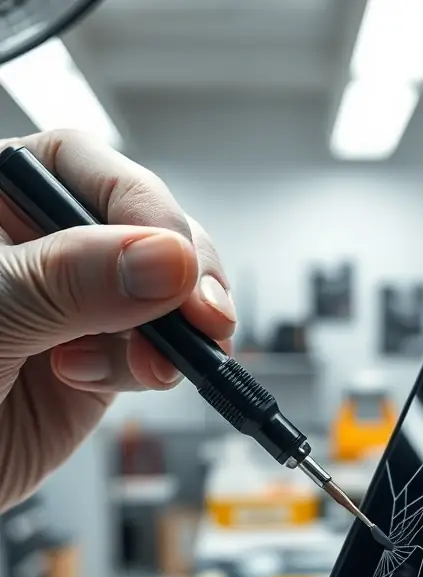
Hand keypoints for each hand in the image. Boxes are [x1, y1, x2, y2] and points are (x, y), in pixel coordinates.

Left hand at [0, 129, 236, 508]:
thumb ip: (67, 282)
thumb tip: (164, 259)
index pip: (78, 167)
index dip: (139, 205)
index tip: (172, 261)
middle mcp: (34, 249)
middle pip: (136, 223)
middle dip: (178, 269)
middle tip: (200, 312)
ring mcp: (70, 307)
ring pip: (161, 289)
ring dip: (178, 325)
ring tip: (158, 359)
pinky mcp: (93, 363)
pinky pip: (151, 349)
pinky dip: (162, 364)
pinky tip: (138, 376)